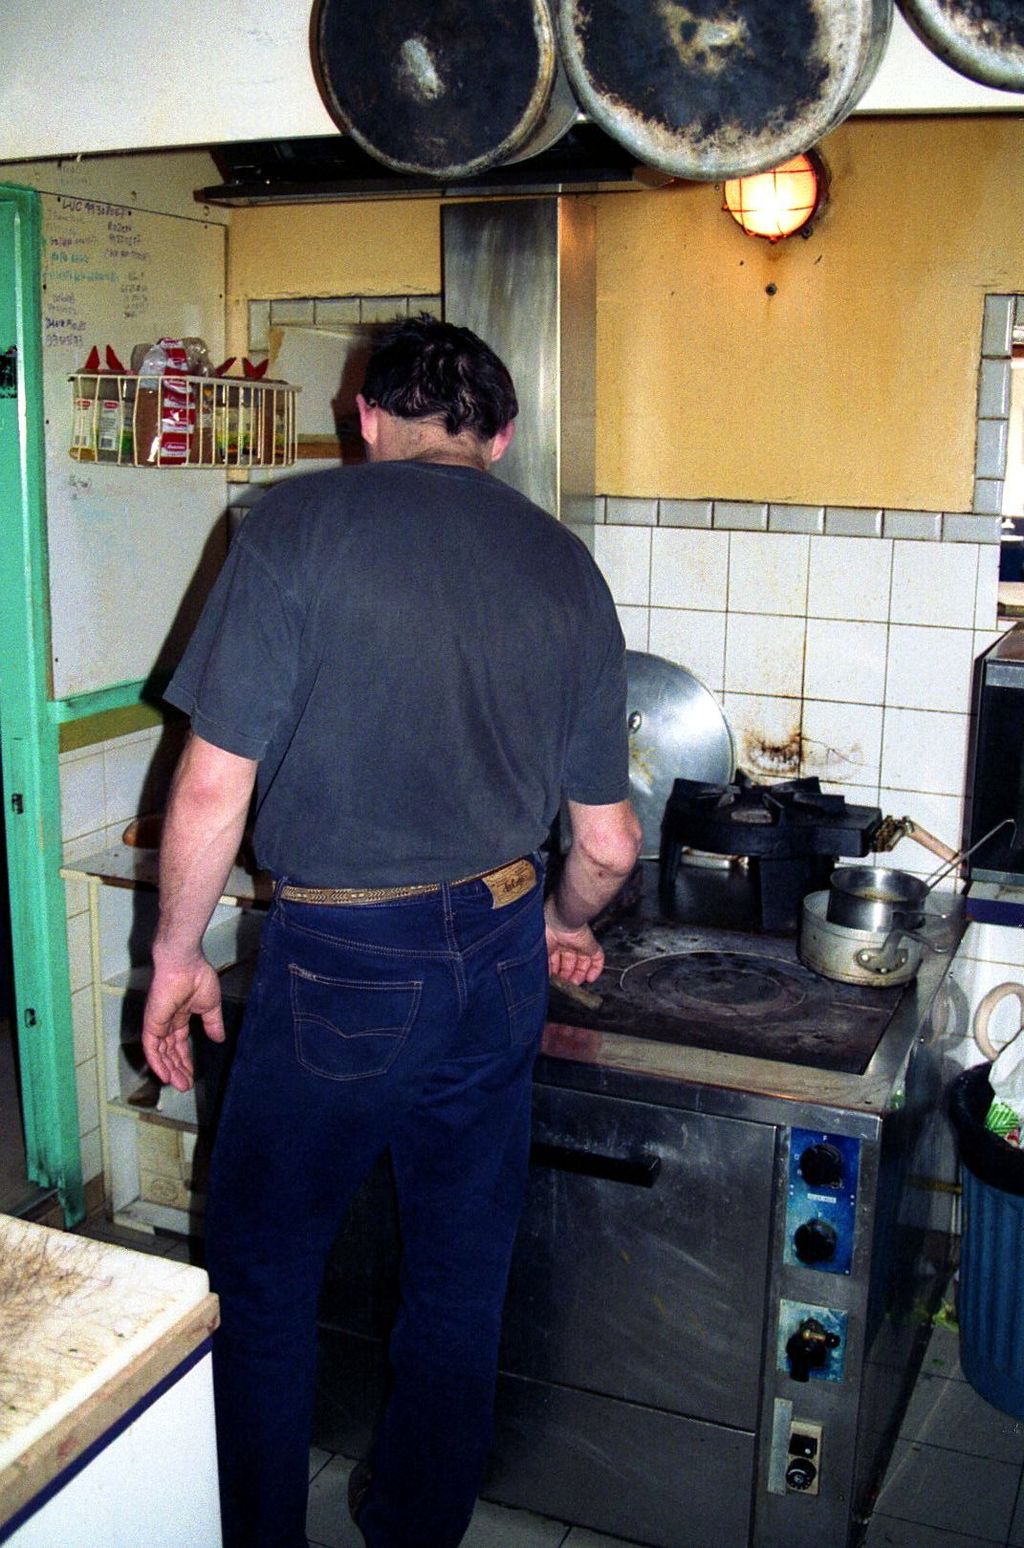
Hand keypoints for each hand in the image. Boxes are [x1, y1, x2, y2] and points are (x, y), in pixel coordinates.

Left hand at [142, 955, 224, 1092]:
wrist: (185, 963)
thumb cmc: (198, 977)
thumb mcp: (210, 1006)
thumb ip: (213, 1024)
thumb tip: (219, 1039)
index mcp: (180, 1016)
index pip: (180, 1044)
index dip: (185, 1060)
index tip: (192, 1075)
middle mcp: (167, 1022)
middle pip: (170, 1052)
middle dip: (178, 1069)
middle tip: (185, 1086)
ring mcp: (158, 1023)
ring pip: (161, 1053)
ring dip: (170, 1070)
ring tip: (180, 1085)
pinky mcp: (151, 1023)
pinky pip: (152, 1047)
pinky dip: (157, 1063)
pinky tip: (166, 1076)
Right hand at [544, 901, 604, 984]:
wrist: (559, 921)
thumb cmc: (544, 933)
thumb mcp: (538, 954)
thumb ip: (541, 968)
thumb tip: (541, 981)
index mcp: (549, 942)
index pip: (553, 961)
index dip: (554, 973)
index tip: (553, 982)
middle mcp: (564, 943)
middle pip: (568, 963)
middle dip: (566, 976)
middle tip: (564, 985)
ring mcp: (578, 943)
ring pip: (582, 962)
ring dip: (579, 975)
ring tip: (576, 985)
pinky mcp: (590, 944)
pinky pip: (597, 957)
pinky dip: (596, 969)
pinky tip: (590, 979)